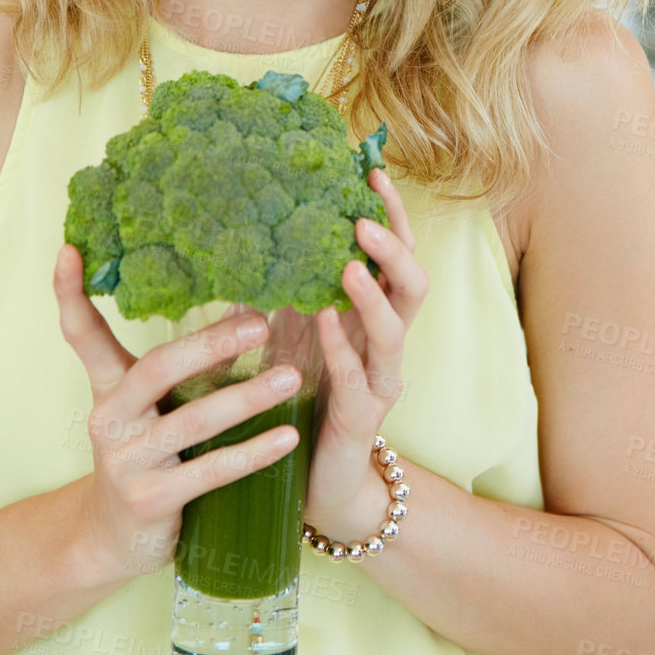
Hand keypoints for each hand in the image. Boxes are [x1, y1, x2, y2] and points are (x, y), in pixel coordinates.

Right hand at [53, 244, 303, 582]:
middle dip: (211, 343)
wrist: (115, 539)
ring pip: (193, 421)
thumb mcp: (151, 408)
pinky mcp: (150, 501)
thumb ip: (182, 365)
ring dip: (247, 398)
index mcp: (110, 388)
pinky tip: (288, 437)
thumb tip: (245, 300)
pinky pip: (210, 471)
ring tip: (293, 377)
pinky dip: (252, 453)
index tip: (68, 249)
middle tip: (261, 322)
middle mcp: (111, 420)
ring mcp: (127, 462)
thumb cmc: (149, 457)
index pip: (81, 335)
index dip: (70, 294)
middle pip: (158, 368)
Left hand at [304, 169, 427, 542]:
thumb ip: (279, 290)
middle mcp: (385, 345)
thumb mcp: (288, 334)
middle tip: (363, 216)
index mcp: (372, 317)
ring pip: (396, 331)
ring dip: (374, 294)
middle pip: (412, 285)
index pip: (394, 256)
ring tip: (349, 264)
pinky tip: (324, 322)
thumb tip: (242, 231)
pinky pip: (358, 379)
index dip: (389, 215)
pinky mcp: (361, 418)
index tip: (371, 172)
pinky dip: (344, 348)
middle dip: (393, 247)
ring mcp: (379, 381)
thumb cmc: (303, 400)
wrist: (315, 482)